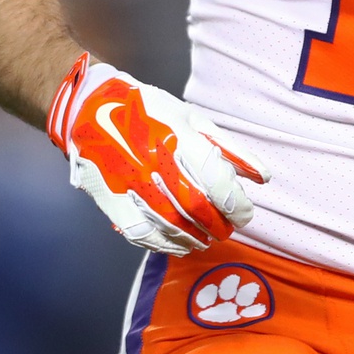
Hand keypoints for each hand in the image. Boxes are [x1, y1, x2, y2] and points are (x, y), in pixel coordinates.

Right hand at [46, 54, 270, 254]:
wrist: (90, 108)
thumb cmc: (149, 112)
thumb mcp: (192, 120)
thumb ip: (229, 149)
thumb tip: (263, 178)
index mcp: (178, 136)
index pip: (215, 179)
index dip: (236, 203)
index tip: (245, 214)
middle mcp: (153, 160)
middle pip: (195, 205)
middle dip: (218, 224)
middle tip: (229, 229)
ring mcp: (129, 181)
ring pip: (170, 223)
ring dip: (194, 238)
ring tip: (206, 240)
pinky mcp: (110, 198)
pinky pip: (140, 232)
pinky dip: (163, 244)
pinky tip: (178, 245)